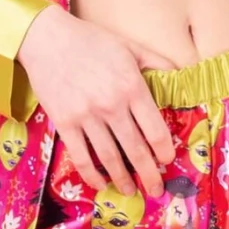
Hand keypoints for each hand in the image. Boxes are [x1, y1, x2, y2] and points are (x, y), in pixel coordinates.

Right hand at [18, 6, 179, 199]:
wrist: (46, 38)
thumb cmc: (91, 41)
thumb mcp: (130, 47)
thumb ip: (157, 63)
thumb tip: (183, 75)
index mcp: (131, 87)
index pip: (155, 129)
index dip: (164, 151)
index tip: (167, 161)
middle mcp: (111, 105)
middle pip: (136, 150)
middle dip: (149, 174)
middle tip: (156, 189)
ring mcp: (86, 116)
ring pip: (110, 157)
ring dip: (122, 179)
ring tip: (130, 190)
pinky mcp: (64, 123)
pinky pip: (81, 156)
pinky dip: (91, 174)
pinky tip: (100, 183)